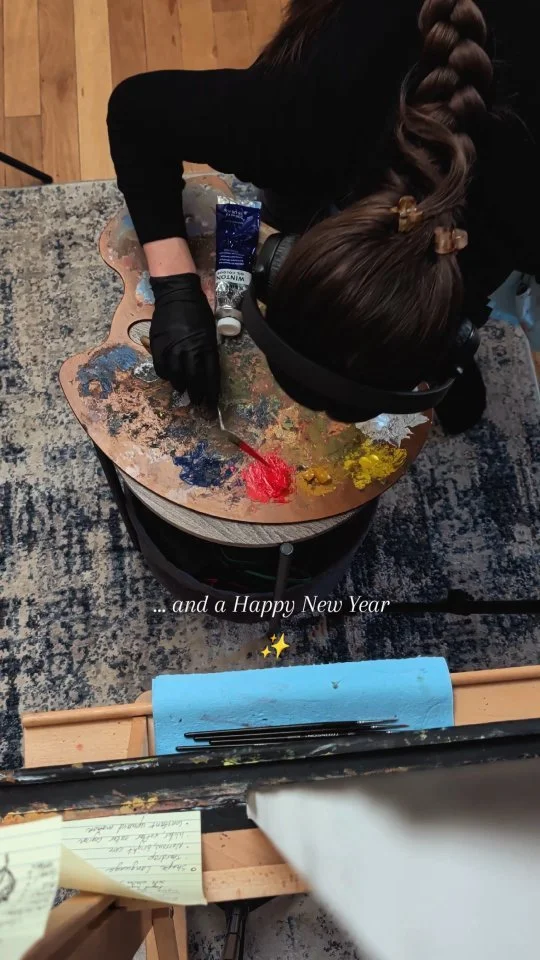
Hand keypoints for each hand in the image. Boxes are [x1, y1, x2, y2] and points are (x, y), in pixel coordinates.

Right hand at [149, 273, 219, 405]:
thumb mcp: (210, 331)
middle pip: (194, 380)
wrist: (176, 294)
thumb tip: (206, 371)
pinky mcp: (158, 345)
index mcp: (206, 346)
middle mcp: (189, 350)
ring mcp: (172, 348)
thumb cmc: (197, 311)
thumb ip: (208, 351)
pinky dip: (165, 375)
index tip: (211, 404)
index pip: (211, 376)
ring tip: (183, 389)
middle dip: (196, 394)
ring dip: (180, 386)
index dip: (212, 393)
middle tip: (197, 402)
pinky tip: (169, 376)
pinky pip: (160, 367)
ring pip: (175, 376)